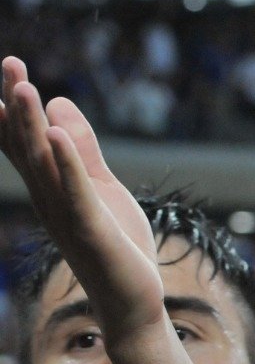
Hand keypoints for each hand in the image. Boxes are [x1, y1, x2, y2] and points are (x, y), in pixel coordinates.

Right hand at [0, 57, 162, 339]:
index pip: (23, 144)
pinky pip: (74, 190)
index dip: (9, 112)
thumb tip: (58, 102)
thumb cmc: (117, 245)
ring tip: (23, 86)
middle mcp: (49, 199)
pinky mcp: (90, 228)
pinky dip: (66, 161)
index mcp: (50, 189)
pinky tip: (54, 131)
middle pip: (27, 145)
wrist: (132, 300)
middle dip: (16, 105)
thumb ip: (83, 149)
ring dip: (30, 124)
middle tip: (10, 62)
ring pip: (43, 163)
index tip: (5, 75)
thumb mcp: (102, 188)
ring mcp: (65, 214)